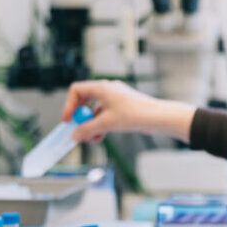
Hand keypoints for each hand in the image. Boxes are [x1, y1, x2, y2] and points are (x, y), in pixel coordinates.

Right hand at [61, 80, 194, 142]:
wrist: (158, 117)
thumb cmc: (134, 115)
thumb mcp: (106, 124)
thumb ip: (87, 130)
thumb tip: (74, 136)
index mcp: (102, 87)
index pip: (76, 90)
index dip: (69, 105)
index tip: (68, 121)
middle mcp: (107, 90)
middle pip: (84, 101)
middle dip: (80, 118)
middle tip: (78, 131)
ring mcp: (115, 98)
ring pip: (95, 110)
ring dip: (91, 125)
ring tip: (93, 138)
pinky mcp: (122, 107)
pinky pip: (105, 115)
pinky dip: (101, 125)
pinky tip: (102, 137)